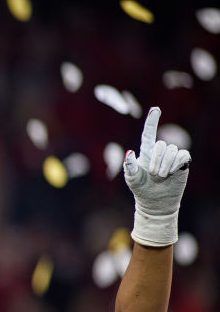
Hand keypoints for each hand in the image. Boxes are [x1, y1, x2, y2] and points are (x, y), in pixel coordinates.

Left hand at [123, 106, 190, 246]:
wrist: (156, 202)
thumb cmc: (141, 190)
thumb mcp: (132, 179)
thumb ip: (129, 166)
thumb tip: (129, 152)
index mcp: (146, 153)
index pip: (148, 134)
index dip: (152, 121)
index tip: (155, 109)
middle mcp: (160, 152)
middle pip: (161, 144)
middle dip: (156, 160)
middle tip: (153, 174)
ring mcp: (172, 156)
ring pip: (172, 150)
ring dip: (165, 165)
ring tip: (161, 176)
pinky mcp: (183, 162)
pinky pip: (182, 155)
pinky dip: (176, 165)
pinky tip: (172, 173)